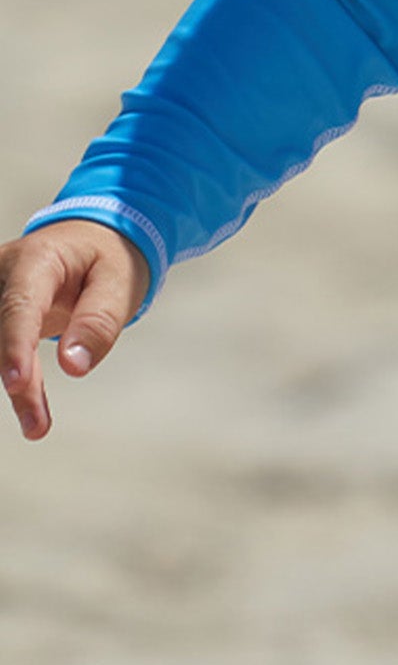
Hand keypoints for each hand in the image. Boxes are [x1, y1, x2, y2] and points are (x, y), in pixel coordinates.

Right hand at [0, 221, 150, 440]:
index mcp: (37, 259)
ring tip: (37, 426)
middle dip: (15, 377)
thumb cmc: (109, 257)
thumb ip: (97, 322)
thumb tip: (73, 367)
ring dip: (17, 389)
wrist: (94, 237)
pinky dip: (20, 383)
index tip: (17, 383)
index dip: (15, 346)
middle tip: (35, 423)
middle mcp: (6, 274)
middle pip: (1, 330)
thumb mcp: (119, 282)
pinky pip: (5, 350)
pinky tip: (33, 413)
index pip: (19, 305)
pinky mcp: (2, 314)